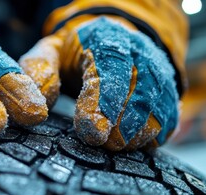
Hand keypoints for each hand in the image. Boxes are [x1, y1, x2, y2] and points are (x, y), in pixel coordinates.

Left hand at [19, 16, 178, 150]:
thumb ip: (38, 72)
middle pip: (140, 88)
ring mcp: (156, 69)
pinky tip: (137, 144)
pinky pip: (169, 113)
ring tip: (119, 146)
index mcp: (105, 38)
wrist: (110, 40)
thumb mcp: (49, 52)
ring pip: (158, 102)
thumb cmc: (73, 53)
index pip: (110, 67)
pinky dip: (157, 132)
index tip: (94, 131)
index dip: (103, 102)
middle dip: (123, 121)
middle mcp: (137, 51)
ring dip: (140, 130)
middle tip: (105, 144)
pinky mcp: (166, 89)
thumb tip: (36, 108)